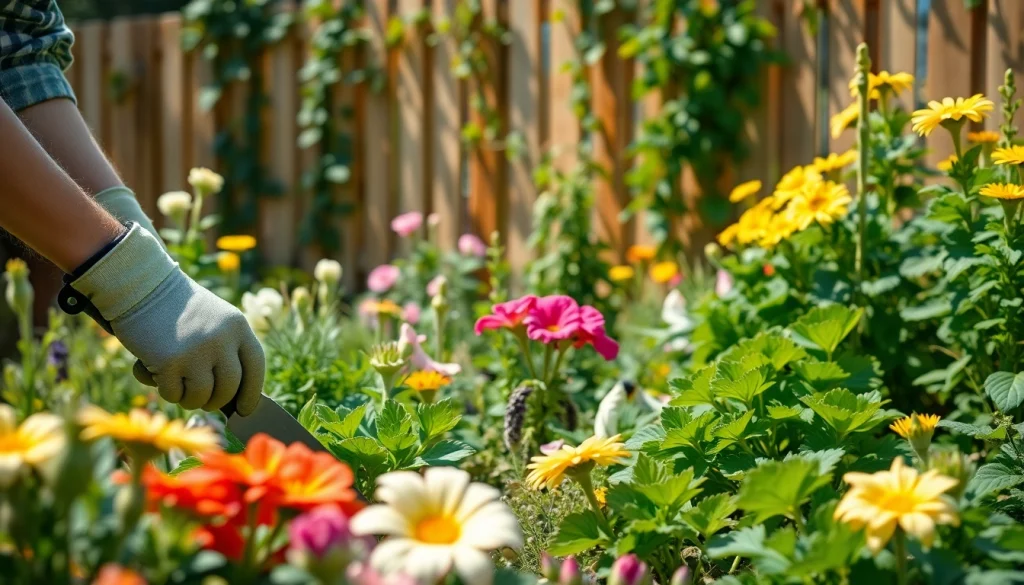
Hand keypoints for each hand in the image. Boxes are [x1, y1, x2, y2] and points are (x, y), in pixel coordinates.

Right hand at [68, 224, 263, 414]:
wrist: (142, 286)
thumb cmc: (178, 308)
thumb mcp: (214, 319)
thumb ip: (226, 350)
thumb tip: (233, 397)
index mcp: (238, 326)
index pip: (255, 366)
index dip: (252, 392)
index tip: (246, 409)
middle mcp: (222, 339)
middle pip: (229, 387)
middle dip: (216, 401)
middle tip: (204, 401)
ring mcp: (196, 351)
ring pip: (202, 397)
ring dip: (189, 398)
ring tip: (178, 384)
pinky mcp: (169, 362)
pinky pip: (174, 394)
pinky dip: (166, 391)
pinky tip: (157, 373)